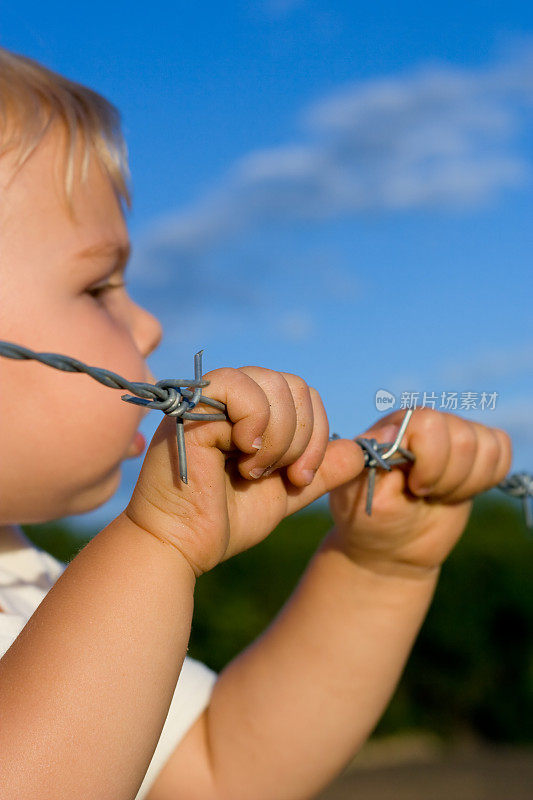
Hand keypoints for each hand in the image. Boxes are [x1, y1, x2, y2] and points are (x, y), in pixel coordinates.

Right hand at [125, 367, 364, 575]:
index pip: (304, 395)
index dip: (317, 434)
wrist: (183, 547)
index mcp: (250, 412)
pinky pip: (240, 389)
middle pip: (294, 385)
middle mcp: (228, 398)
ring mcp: (208, 399)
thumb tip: (368, 448)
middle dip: (302, 437)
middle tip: (283, 475)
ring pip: (273, 384)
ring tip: (255, 470)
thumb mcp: (287, 491)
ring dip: (279, 436)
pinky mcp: (190, 407)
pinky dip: (255, 425)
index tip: (301, 477)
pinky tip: (241, 457)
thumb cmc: (227, 520)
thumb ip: (323, 468)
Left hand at [328, 408, 511, 573]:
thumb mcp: (358, 494)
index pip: (429, 422)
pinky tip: (457, 493)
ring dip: (464, 483)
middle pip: (463, 437)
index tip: (413, 488)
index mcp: (393, 426)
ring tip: (437, 495)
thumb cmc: (370, 520)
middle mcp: (424, 423)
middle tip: (424, 494)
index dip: (429, 463)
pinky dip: (485, 480)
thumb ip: (368, 460)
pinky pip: (501, 452)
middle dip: (447, 478)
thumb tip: (390, 430)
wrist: (392, 548)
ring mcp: (451, 435)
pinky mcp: (476, 454)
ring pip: (486, 446)